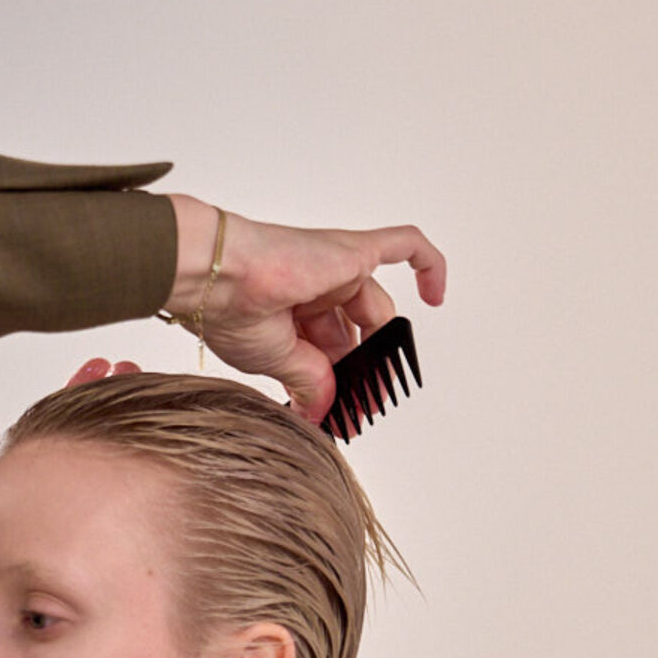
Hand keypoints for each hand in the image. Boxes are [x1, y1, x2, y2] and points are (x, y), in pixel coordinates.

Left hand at [0, 359, 138, 652]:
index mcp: (25, 511)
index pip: (55, 441)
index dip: (77, 399)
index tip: (101, 364)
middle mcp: (63, 525)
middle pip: (92, 453)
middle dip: (115, 409)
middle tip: (135, 372)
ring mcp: (96, 550)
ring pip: (121, 486)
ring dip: (141, 440)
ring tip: (162, 398)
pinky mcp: (120, 577)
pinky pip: (140, 530)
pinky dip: (158, 493)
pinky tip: (184, 466)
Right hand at [164, 197, 446, 422]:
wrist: (219, 277)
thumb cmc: (228, 310)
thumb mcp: (275, 361)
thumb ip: (308, 381)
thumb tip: (322, 410)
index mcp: (286, 312)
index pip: (327, 348)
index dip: (340, 381)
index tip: (346, 411)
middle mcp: (310, 287)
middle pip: (354, 331)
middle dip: (361, 370)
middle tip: (366, 403)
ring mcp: (334, 267)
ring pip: (375, 307)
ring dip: (381, 347)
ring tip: (378, 381)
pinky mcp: (353, 251)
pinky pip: (404, 246)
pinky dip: (427, 265)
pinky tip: (437, 296)